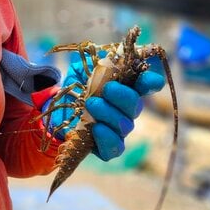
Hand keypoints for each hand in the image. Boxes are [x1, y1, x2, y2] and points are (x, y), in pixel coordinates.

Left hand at [42, 60, 163, 160]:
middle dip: (122, 96)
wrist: (59, 111)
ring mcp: (118, 129)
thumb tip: (106, 61)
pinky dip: (106, 138)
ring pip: (124, 125)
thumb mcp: (81, 71)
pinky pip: (115, 147)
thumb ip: (94, 65)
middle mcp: (126, 110)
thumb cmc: (75, 89)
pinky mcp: (107, 147)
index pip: (145, 85)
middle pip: (135, 106)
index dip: (150, 82)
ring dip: (108, 113)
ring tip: (90, 105)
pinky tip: (96, 128)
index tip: (149, 81)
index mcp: (124, 88)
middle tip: (106, 89)